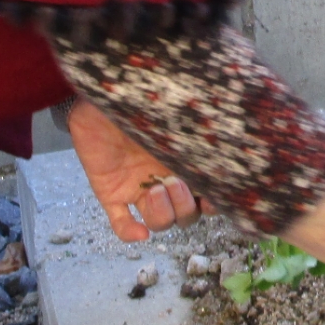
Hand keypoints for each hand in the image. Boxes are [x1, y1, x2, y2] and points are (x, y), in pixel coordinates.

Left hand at [67, 102, 200, 242]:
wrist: (100, 92)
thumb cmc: (141, 95)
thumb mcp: (171, 108)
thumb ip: (192, 123)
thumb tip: (223, 128)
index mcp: (182, 162)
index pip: (206, 196)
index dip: (213, 203)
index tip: (213, 194)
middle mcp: (163, 180)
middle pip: (185, 215)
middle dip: (184, 206)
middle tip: (173, 182)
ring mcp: (137, 189)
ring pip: (159, 222)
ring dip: (161, 214)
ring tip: (151, 190)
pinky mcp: (111, 192)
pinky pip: (121, 222)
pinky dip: (130, 232)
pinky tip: (139, 232)